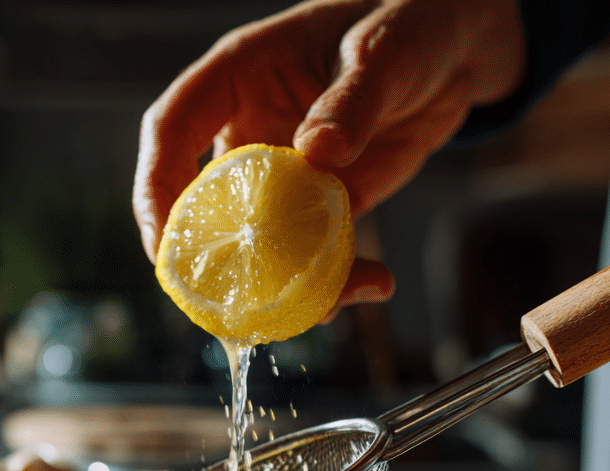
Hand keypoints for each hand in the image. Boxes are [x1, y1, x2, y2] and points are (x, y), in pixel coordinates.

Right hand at [132, 0, 525, 314]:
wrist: (453, 52)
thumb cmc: (404, 25)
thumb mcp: (380, 54)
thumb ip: (350, 102)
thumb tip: (316, 152)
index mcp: (238, 81)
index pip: (171, 132)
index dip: (157, 187)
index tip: (163, 241)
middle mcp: (252, 134)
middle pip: (205, 205)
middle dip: (213, 260)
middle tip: (236, 303)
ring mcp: (285, 178)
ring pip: (262, 242)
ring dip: (285, 283)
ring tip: (327, 303)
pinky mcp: (324, 207)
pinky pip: (316, 253)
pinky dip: (337, 280)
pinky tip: (370, 284)